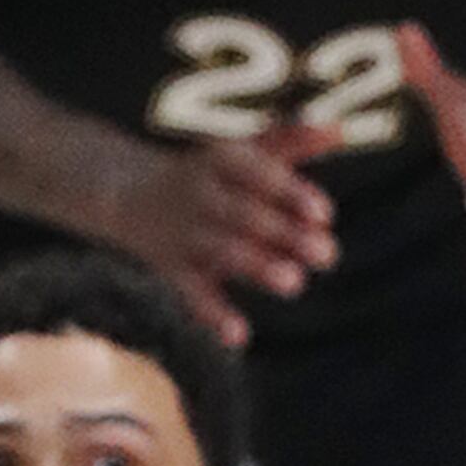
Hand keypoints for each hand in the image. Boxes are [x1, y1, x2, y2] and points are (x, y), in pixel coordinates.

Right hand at [113, 127, 339, 343]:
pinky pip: (191, 292)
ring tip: (294, 283)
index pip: (258, 174)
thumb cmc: (206, 173)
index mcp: (222, 162)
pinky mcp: (172, 268)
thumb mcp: (242, 151)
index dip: (290, 192)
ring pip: (223, 251)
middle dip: (285, 233)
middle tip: (328, 255)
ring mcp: (186, 233)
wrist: (125, 191)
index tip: (325, 214)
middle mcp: (202, 195)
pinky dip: (212, 314)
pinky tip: (239, 336)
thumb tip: (341, 129)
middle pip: (246, 214)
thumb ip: (290, 140)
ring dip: (258, 266)